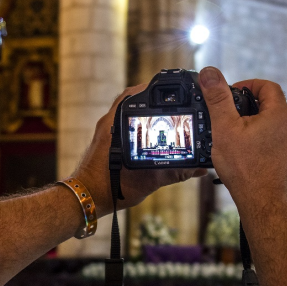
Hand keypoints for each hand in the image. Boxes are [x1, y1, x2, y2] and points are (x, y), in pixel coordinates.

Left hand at [71, 83, 207, 215]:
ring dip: (141, 108)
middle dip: (150, 97)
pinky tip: (147, 130)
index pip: (133, 94)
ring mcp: (105, 130)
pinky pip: (121, 122)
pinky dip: (135, 121)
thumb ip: (176, 172)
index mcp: (116, 125)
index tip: (167, 88)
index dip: (151, 88)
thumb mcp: (149, 181)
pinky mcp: (104, 139)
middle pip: (130, 98)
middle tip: (168, 99)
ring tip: (160, 112)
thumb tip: (199, 169)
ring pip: (125, 109)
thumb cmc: (111, 189)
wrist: (88, 197)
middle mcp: (108, 123)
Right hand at [198, 66, 286, 217]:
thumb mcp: (225, 128)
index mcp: (280, 114)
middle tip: (228, 112)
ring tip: (232, 132)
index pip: (267, 86)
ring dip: (253, 121)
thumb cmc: (246, 169)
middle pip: (269, 103)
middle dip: (247, 104)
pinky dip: (258, 136)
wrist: (262, 202)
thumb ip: (218, 98)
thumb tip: (210, 73)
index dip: (248, 84)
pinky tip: (242, 149)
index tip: (231, 93)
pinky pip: (273, 137)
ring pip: (271, 121)